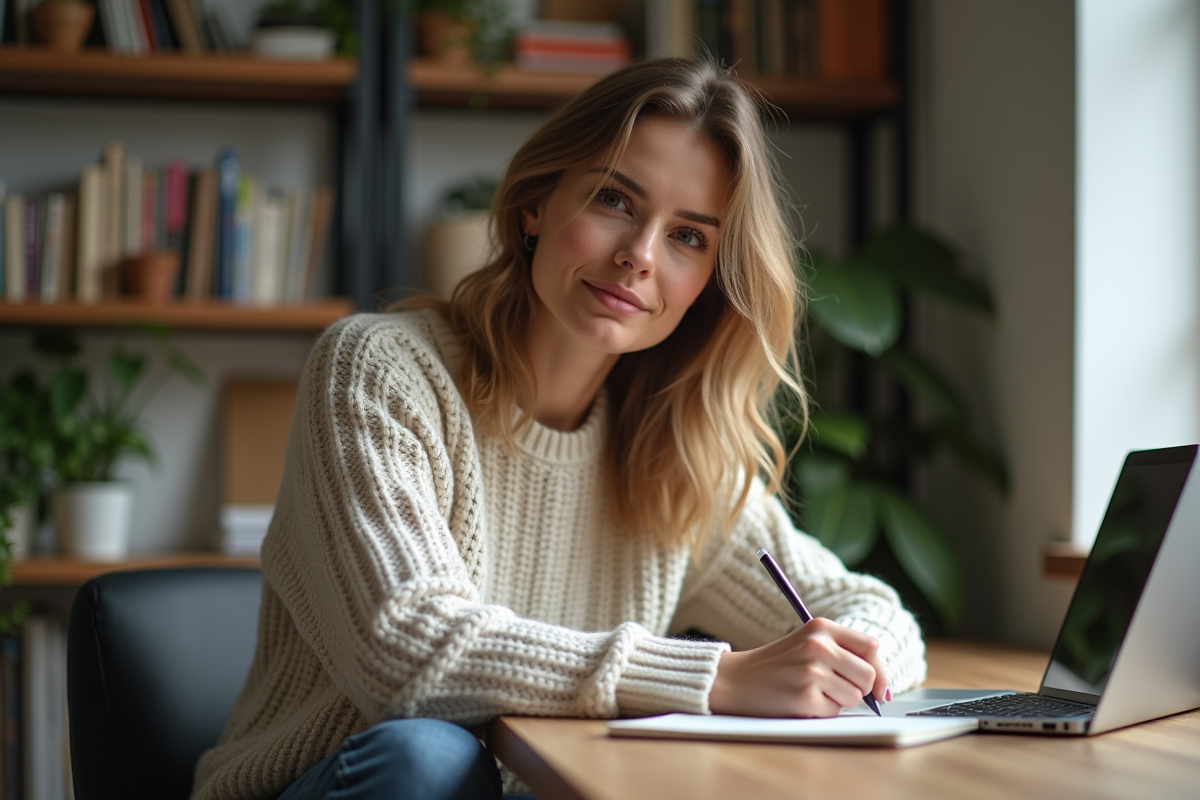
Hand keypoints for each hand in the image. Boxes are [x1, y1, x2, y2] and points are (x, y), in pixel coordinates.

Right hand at [707, 618, 887, 717]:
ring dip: (838, 701)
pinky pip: (834, 712)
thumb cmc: (776, 665)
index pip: (871, 646)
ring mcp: (811, 671)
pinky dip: (821, 712)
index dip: (879, 670)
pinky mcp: (805, 697)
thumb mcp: (807, 644)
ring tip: (812, 692)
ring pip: (854, 697)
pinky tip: (800, 701)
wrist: (733, 680)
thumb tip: (881, 687)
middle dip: (859, 690)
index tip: (877, 687)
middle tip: (835, 690)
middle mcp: (818, 645)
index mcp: (821, 627)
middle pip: (868, 676)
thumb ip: (842, 654)